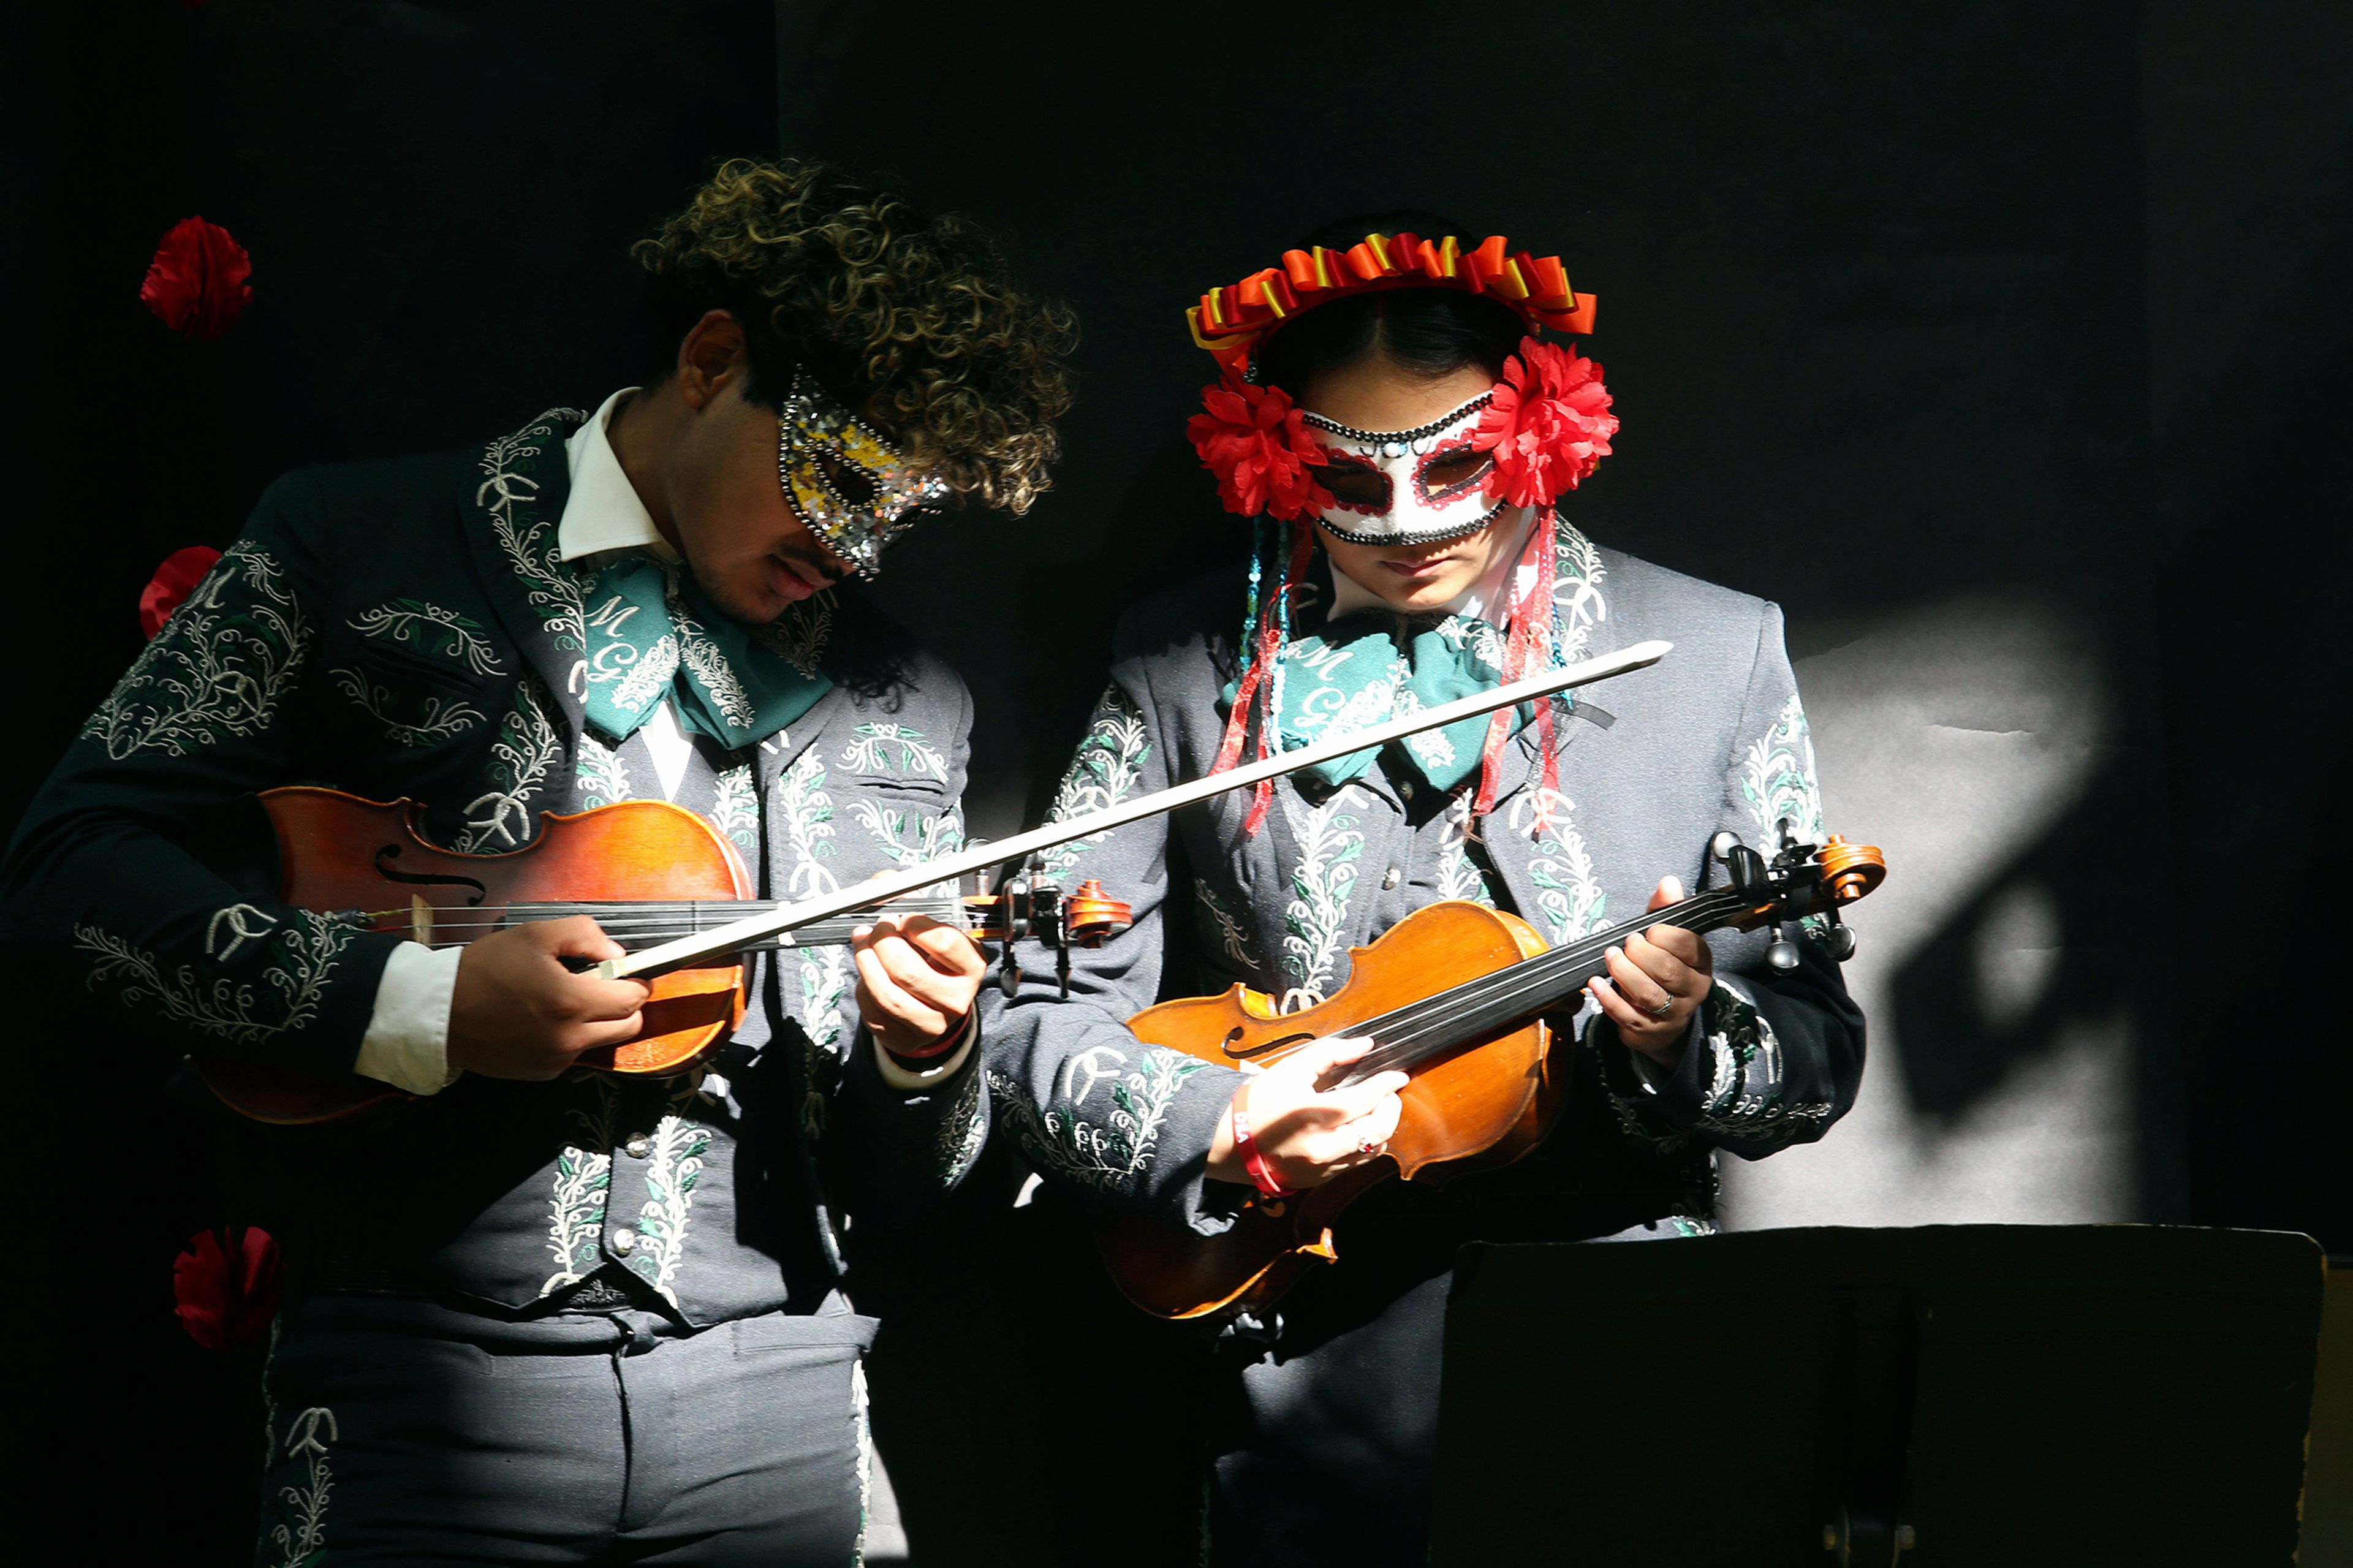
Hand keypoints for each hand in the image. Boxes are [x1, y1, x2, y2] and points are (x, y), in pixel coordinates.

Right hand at [447, 916, 650, 1080]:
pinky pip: (573, 1054)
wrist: (438, 1012)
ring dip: (597, 1021)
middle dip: (624, 1005)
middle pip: (630, 1027)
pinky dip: (571, 1037)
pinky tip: (543, 1019)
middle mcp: (570, 1039)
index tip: (627, 972)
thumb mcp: (535, 934)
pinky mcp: (541, 1073)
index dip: (637, 982)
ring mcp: (556, 1061)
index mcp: (572, 1002)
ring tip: (564, 1000)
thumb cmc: (486, 968)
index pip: (634, 999)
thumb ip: (585, 936)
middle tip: (602, 986)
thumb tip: (618, 955)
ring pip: (602, 1041)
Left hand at [852, 911, 984, 1060]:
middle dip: (883, 942)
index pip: (944, 943)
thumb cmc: (938, 965)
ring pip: (886, 994)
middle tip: (878, 929)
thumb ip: (920, 925)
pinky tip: (867, 973)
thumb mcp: (942, 940)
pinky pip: (873, 1012)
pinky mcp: (905, 1040)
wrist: (937, 1007)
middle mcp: (955, 1002)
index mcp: (971, 970)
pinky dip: (863, 987)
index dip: (916, 925)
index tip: (904, 919)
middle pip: (908, 971)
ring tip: (863, 944)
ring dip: (866, 962)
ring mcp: (931, 1026)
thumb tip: (885, 914)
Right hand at [1205, 1035, 1407, 1191]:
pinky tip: (1359, 1128)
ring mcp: (1324, 1167)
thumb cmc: (1260, 1102)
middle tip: (1390, 1094)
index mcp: (1313, 1115)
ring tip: (1377, 1109)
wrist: (1231, 1143)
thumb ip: (1329, 1053)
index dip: (1386, 1085)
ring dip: (1382, 1127)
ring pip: (1372, 1149)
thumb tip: (1364, 1046)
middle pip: (1378, 1130)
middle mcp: (1323, 1146)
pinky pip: (1357, 1162)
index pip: (1365, 1100)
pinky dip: (1366, 1143)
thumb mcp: (1290, 1069)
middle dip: (1391, 1108)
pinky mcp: (1322, 1179)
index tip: (1398, 1075)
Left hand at [1586, 875, 1712, 1069]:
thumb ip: (1666, 909)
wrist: (1662, 1018)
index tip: (1648, 931)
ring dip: (1624, 973)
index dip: (1665, 935)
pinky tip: (1595, 982)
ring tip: (1611, 957)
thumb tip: (1668, 882)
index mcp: (1700, 962)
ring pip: (1649, 994)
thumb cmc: (1661, 967)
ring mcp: (1673, 1014)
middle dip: (1640, 953)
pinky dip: (1608, 998)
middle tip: (1626, 944)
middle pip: (1667, 971)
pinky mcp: (1650, 1031)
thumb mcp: (1666, 937)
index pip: (1689, 946)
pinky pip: (1628, 1016)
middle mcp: (1692, 989)